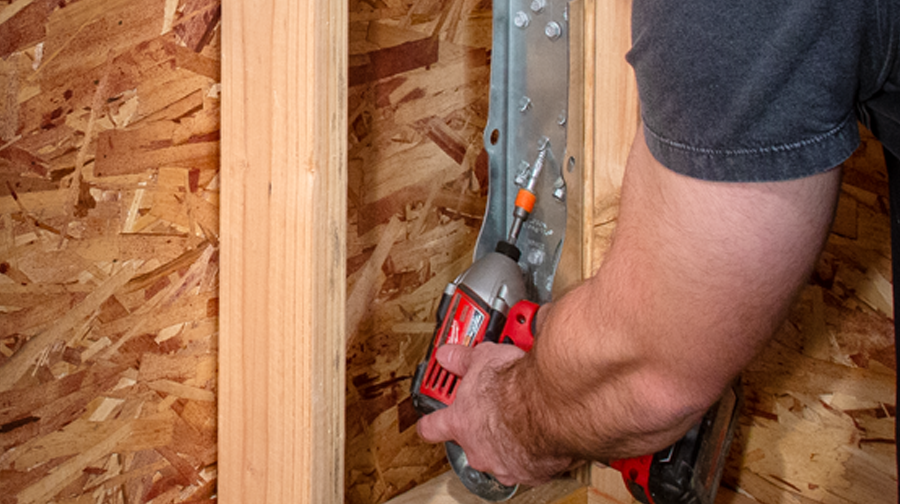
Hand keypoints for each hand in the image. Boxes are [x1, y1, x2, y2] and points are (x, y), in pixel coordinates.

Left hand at [416, 342, 571, 486]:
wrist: (551, 403)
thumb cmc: (516, 385)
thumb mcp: (483, 359)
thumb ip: (462, 360)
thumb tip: (447, 355)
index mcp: (460, 423)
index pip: (432, 428)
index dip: (431, 423)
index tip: (432, 420)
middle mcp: (478, 449)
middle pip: (470, 443)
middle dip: (481, 428)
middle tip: (495, 408)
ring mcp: (504, 464)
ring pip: (501, 456)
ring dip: (509, 441)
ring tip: (524, 418)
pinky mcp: (532, 473)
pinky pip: (530, 464)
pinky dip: (536, 451)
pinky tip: (543, 431)